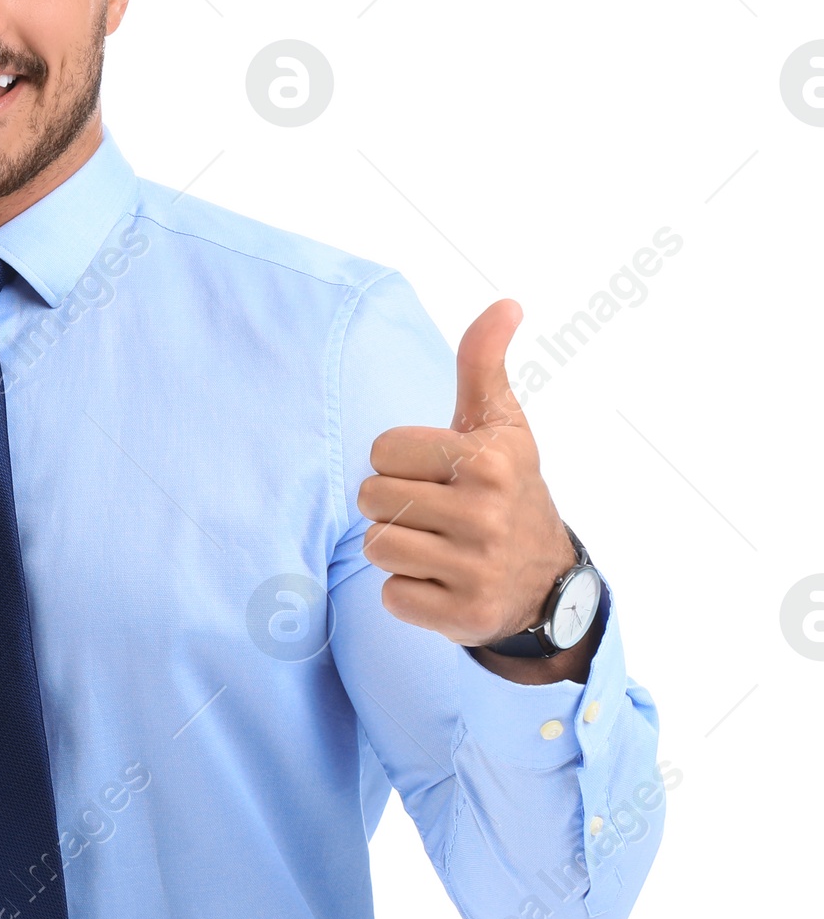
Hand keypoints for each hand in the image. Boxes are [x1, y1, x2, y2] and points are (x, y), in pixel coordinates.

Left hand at [355, 300, 573, 650]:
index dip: (400, 462)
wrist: (547, 579)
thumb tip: (506, 303)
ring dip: (397, 548)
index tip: (438, 472)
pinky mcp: (463, 615)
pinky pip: (391, 597)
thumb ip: (484, 362)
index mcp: (487, 460)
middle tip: (435, 512)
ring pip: (376, 547)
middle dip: (393, 504)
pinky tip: (443, 582)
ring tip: (437, 546)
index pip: (381, 451)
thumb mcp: (500, 423)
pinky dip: (408, 593)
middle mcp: (485, 514)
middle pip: (372, 499)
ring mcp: (476, 568)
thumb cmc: (506, 485)